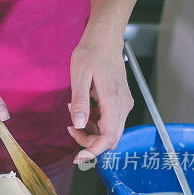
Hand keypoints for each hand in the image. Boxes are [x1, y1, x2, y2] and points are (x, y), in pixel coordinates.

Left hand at [67, 33, 133, 162]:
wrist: (105, 37)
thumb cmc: (91, 52)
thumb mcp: (79, 76)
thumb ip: (80, 102)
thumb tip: (79, 125)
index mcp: (113, 101)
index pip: (108, 138)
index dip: (93, 151)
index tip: (79, 157)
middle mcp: (122, 105)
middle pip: (110, 138)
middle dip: (89, 141)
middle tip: (70, 128)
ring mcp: (123, 103)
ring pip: (109, 130)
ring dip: (90, 129)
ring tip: (73, 111)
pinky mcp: (119, 100)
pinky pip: (108, 120)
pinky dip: (94, 120)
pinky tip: (82, 107)